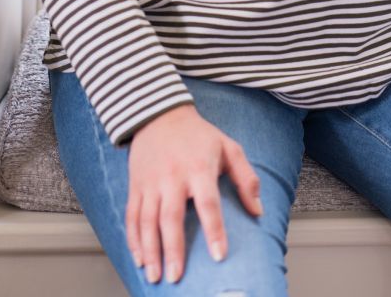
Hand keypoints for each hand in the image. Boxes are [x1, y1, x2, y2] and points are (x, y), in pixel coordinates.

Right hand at [126, 103, 262, 284]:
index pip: (208, 203)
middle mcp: (173, 176)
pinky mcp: (136, 185)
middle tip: (176, 277)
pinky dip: (133, 239)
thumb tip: (258, 210)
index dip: (214, 230)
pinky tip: (138, 258)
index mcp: (199, 168)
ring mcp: (151, 182)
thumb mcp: (229, 147)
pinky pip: (132, 215)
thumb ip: (246, 177)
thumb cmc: (198, 135)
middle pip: (171, 217)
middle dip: (172, 249)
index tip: (219, 255)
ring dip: (150, 250)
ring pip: (147, 220)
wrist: (159, 114)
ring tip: (154, 275)